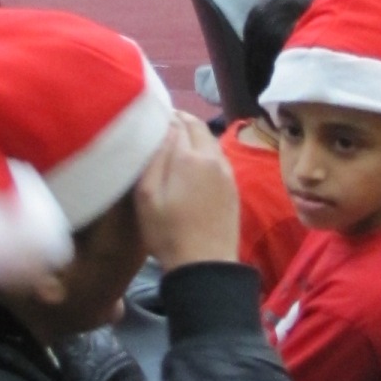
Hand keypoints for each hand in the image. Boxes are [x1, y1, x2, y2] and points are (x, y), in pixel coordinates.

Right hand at [134, 112, 242, 271]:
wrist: (205, 265)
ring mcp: (227, 171)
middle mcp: (212, 157)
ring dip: (194, 134)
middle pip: (197, 126)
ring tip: (177, 140)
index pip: (177, 121)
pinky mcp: (233, 186)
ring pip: (210, 140)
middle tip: (164, 122)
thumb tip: (163, 129)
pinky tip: (194, 162)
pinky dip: (205, 150)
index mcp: (189, 156)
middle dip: (181, 120)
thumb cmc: (168, 232)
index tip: (151, 117)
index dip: (163, 116)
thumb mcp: (147, 196)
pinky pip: (218, 156)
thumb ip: (154, 158)